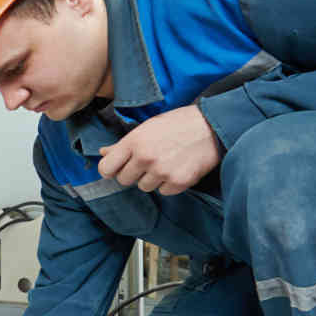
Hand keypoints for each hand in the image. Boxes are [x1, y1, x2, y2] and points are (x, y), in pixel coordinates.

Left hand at [97, 105, 222, 195]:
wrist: (212, 126)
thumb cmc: (178, 124)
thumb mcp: (147, 127)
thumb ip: (124, 143)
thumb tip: (103, 152)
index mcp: (134, 141)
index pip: (106, 168)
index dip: (111, 169)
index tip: (118, 167)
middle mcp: (145, 157)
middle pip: (124, 180)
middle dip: (133, 173)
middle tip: (148, 161)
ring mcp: (162, 171)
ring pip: (144, 187)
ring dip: (152, 178)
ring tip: (166, 161)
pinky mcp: (178, 182)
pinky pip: (163, 192)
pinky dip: (169, 184)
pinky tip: (177, 168)